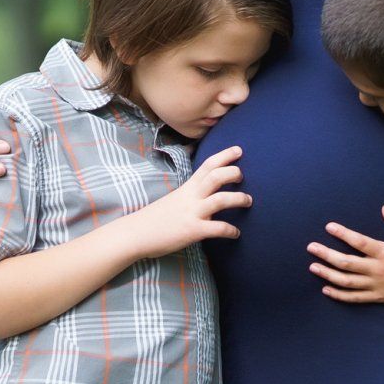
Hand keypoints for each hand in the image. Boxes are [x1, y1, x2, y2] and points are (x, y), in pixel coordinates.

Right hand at [124, 147, 250, 257]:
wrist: (135, 234)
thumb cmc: (154, 218)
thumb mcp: (174, 200)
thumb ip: (189, 196)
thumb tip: (203, 195)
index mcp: (187, 188)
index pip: (207, 165)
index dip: (224, 156)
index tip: (239, 150)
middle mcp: (191, 197)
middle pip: (216, 177)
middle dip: (233, 173)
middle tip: (243, 176)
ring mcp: (192, 213)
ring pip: (221, 200)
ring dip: (239, 198)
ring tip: (248, 201)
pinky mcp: (192, 230)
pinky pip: (217, 228)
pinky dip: (230, 230)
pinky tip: (236, 233)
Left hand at [308, 205, 383, 309]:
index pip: (359, 242)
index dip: (343, 234)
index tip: (329, 227)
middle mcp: (377, 270)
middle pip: (346, 263)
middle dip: (326, 254)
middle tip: (311, 247)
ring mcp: (375, 286)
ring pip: (346, 281)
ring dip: (327, 274)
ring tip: (313, 267)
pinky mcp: (377, 297)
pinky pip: (354, 298)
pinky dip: (338, 295)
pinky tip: (326, 289)